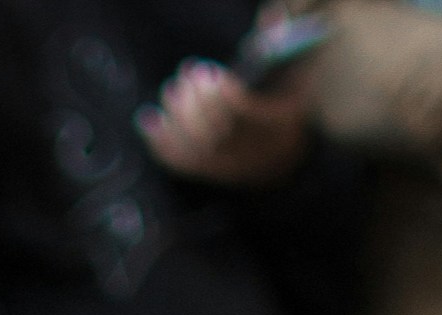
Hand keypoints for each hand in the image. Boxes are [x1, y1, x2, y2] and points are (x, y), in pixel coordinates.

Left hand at [138, 59, 310, 182]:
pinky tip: (148, 120)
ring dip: (177, 118)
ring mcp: (229, 166)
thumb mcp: (293, 75)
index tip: (210, 72)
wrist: (285, 156)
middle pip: (216, 135)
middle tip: (188, 74)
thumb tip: (271, 14)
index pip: (244, 117)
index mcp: (277, 126)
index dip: (221, 95)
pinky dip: (160, 142)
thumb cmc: (287, 104)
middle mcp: (252, 152)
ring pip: (196, 150)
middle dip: (197, 103)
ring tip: (171, 91)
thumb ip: (281, 46)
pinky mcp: (210, 172)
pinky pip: (182, 163)